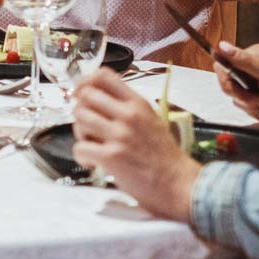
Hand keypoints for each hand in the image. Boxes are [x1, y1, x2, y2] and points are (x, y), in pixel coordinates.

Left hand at [69, 68, 201, 220]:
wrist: (178, 183)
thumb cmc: (163, 154)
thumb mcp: (150, 119)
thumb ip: (127, 107)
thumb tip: (96, 100)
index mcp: (138, 103)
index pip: (103, 76)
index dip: (85, 83)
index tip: (80, 94)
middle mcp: (128, 115)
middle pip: (85, 96)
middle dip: (80, 110)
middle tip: (87, 126)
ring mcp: (120, 135)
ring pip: (79, 119)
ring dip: (80, 133)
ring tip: (92, 144)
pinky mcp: (112, 156)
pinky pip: (80, 147)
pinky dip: (82, 156)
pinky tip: (94, 162)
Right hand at [215, 41, 258, 126]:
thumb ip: (244, 60)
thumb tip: (222, 45)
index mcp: (250, 55)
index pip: (222, 68)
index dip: (231, 83)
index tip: (246, 92)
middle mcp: (248, 68)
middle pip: (228, 87)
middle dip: (247, 99)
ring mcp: (250, 83)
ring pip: (237, 100)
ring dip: (256, 108)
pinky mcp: (253, 97)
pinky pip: (245, 109)